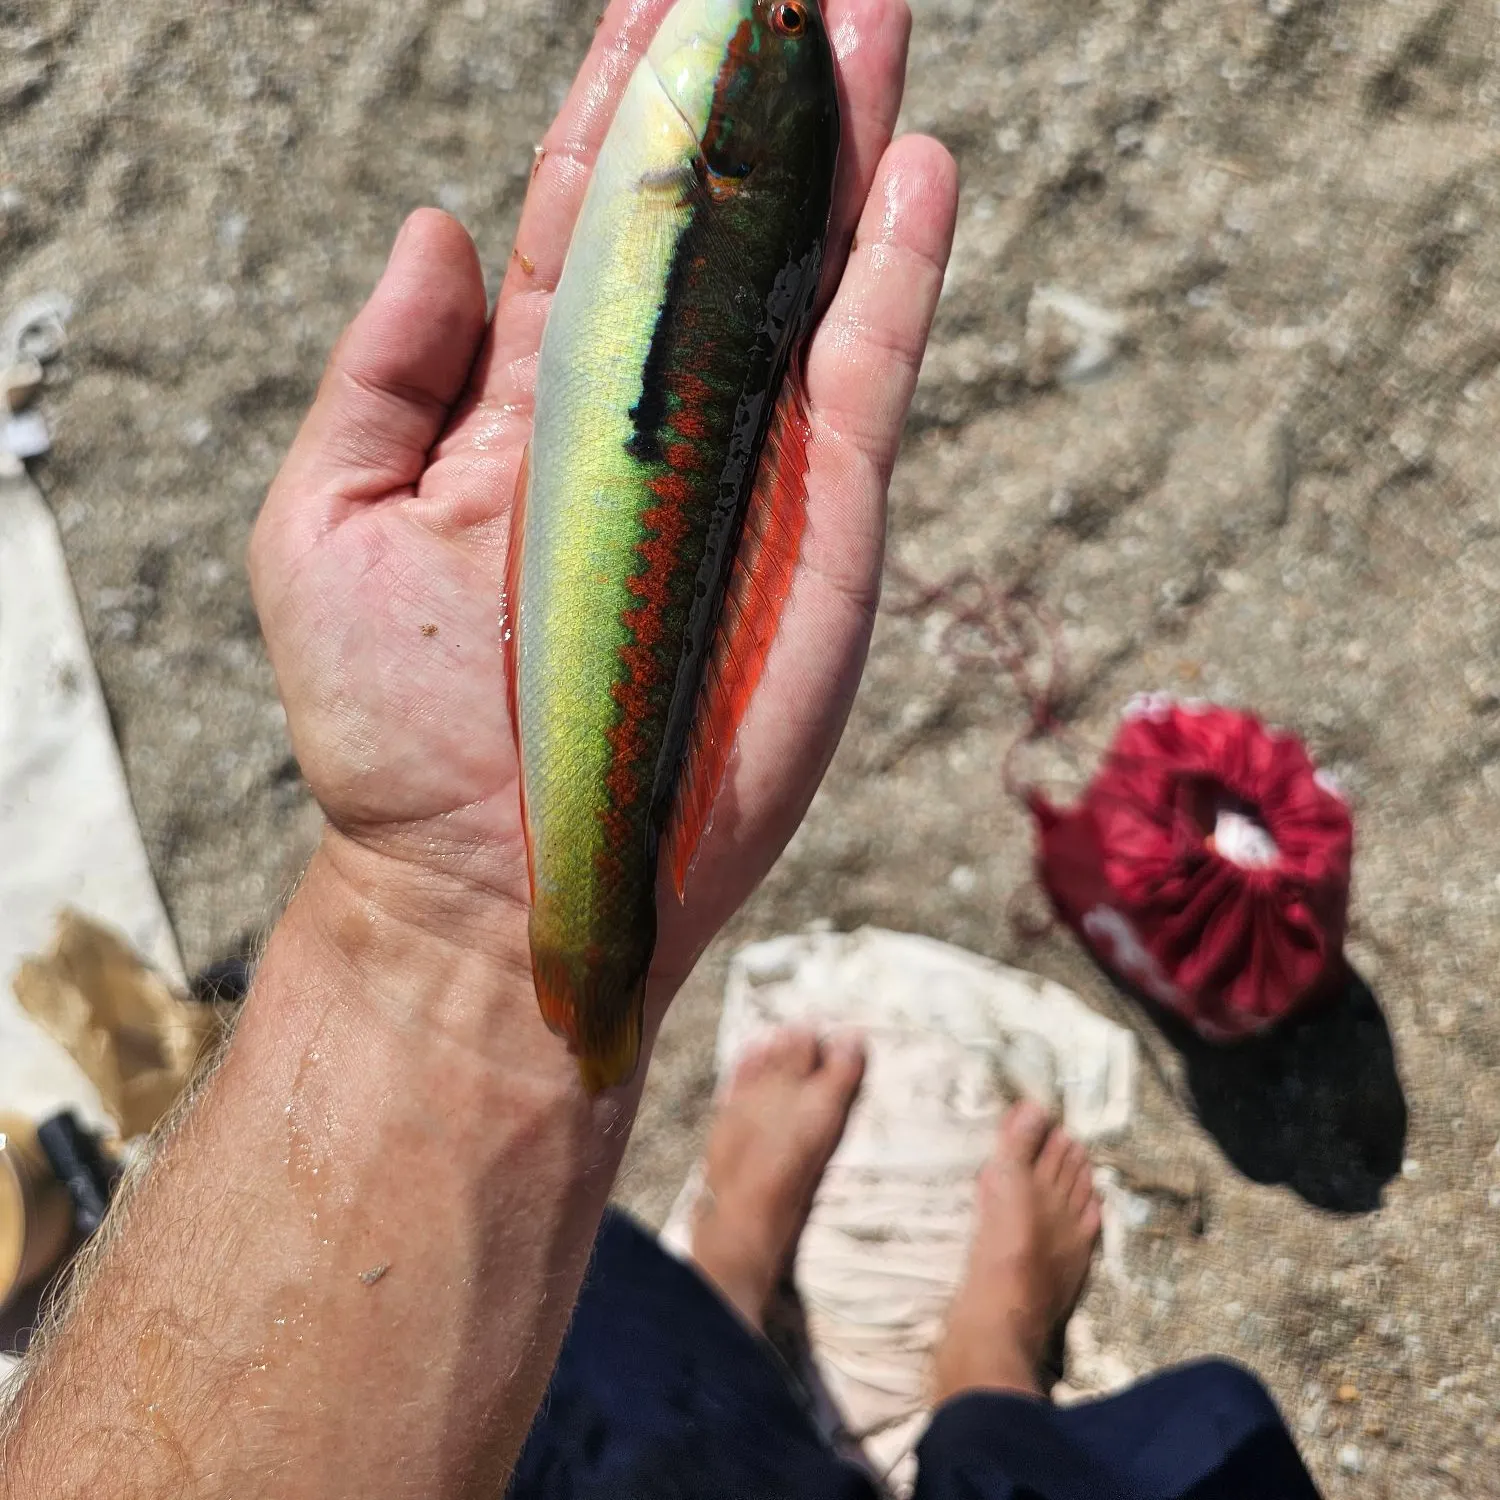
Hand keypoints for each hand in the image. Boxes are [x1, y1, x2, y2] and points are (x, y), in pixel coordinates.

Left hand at [249, 0, 956, 1035]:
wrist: (497, 878)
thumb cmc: (395, 728)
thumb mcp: (325, 522)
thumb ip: (383, 372)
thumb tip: (439, 224)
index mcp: (535, 402)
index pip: (590, 216)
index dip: (620, 101)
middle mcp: (655, 415)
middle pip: (715, 220)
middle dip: (748, 93)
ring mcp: (750, 467)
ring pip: (804, 272)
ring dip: (838, 144)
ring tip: (865, 20)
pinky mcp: (826, 529)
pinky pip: (866, 375)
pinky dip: (897, 273)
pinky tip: (913, 168)